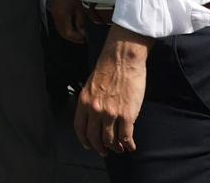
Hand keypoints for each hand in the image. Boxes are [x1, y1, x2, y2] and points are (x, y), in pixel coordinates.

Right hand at [48, 0, 86, 43]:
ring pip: (59, 29)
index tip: (84, 39)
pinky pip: (58, 23)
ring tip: (78, 33)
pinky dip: (65, 27)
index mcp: (62, 16)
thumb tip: (82, 32)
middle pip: (62, 33)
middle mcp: (56, 16)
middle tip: (81, 39)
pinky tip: (72, 26)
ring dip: (68, 33)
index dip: (76, 38)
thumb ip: (80, 22)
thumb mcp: (79, 8)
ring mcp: (54, 13)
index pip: (68, 33)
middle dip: (72, 38)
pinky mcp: (54, 10)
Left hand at [74, 26, 148, 156]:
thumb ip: (91, 101)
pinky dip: (128, 144)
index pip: (80, 127)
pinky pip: (126, 136)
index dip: (84, 140)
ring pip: (110, 140)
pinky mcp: (127, 115)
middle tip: (105, 151)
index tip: (89, 145)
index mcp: (84, 101)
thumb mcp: (91, 85)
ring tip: (119, 148)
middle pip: (94, 137)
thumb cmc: (108, 68)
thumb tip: (94, 116)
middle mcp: (95, 110)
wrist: (122, 59)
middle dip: (100, 147)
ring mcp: (111, 114)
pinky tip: (130, 145)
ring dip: (115, 147)